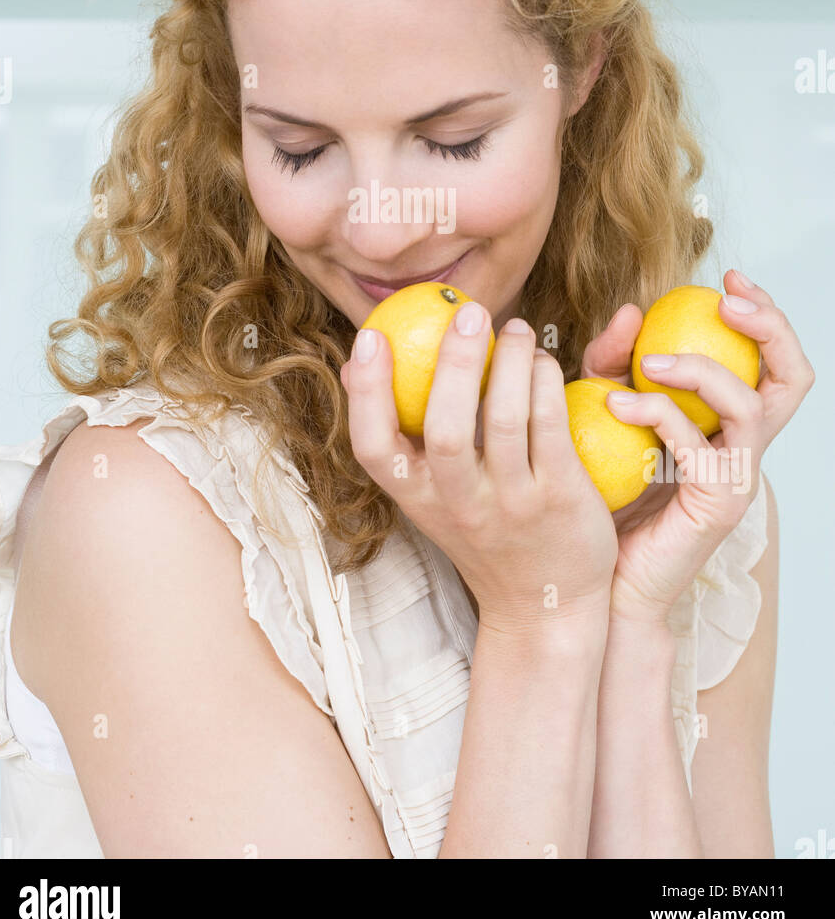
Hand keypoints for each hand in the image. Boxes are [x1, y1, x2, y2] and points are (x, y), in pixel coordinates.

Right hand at [340, 308, 617, 635]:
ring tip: (516, 328)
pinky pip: (549, 427)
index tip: (371, 336)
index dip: (366, 392)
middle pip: (444, 431)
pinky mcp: (559, 498)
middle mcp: (460, 505)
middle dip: (453, 363)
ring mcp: (512, 504)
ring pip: (504, 422)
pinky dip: (544, 384)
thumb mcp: (432, 496)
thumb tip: (359, 365)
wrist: (545, 606)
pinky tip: (542, 362)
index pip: (373, 449)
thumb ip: (403, 437)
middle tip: (467, 313)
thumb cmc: (484, 533)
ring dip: (510, 362)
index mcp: (418, 500)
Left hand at [580, 269, 814, 623]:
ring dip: (701, 369)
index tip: (727, 280)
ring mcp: (736, 478)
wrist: (599, 578)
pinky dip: (657, 414)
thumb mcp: (604, 412)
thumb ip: (613, 364)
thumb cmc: (605, 495)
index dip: (763, 316)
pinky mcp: (713, 505)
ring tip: (649, 361)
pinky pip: (697, 447)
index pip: (772, 362)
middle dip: (769, 327)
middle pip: (793, 379)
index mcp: (730, 424)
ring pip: (749, 405)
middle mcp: (745, 448)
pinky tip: (616, 405)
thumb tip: (628, 311)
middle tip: (725, 301)